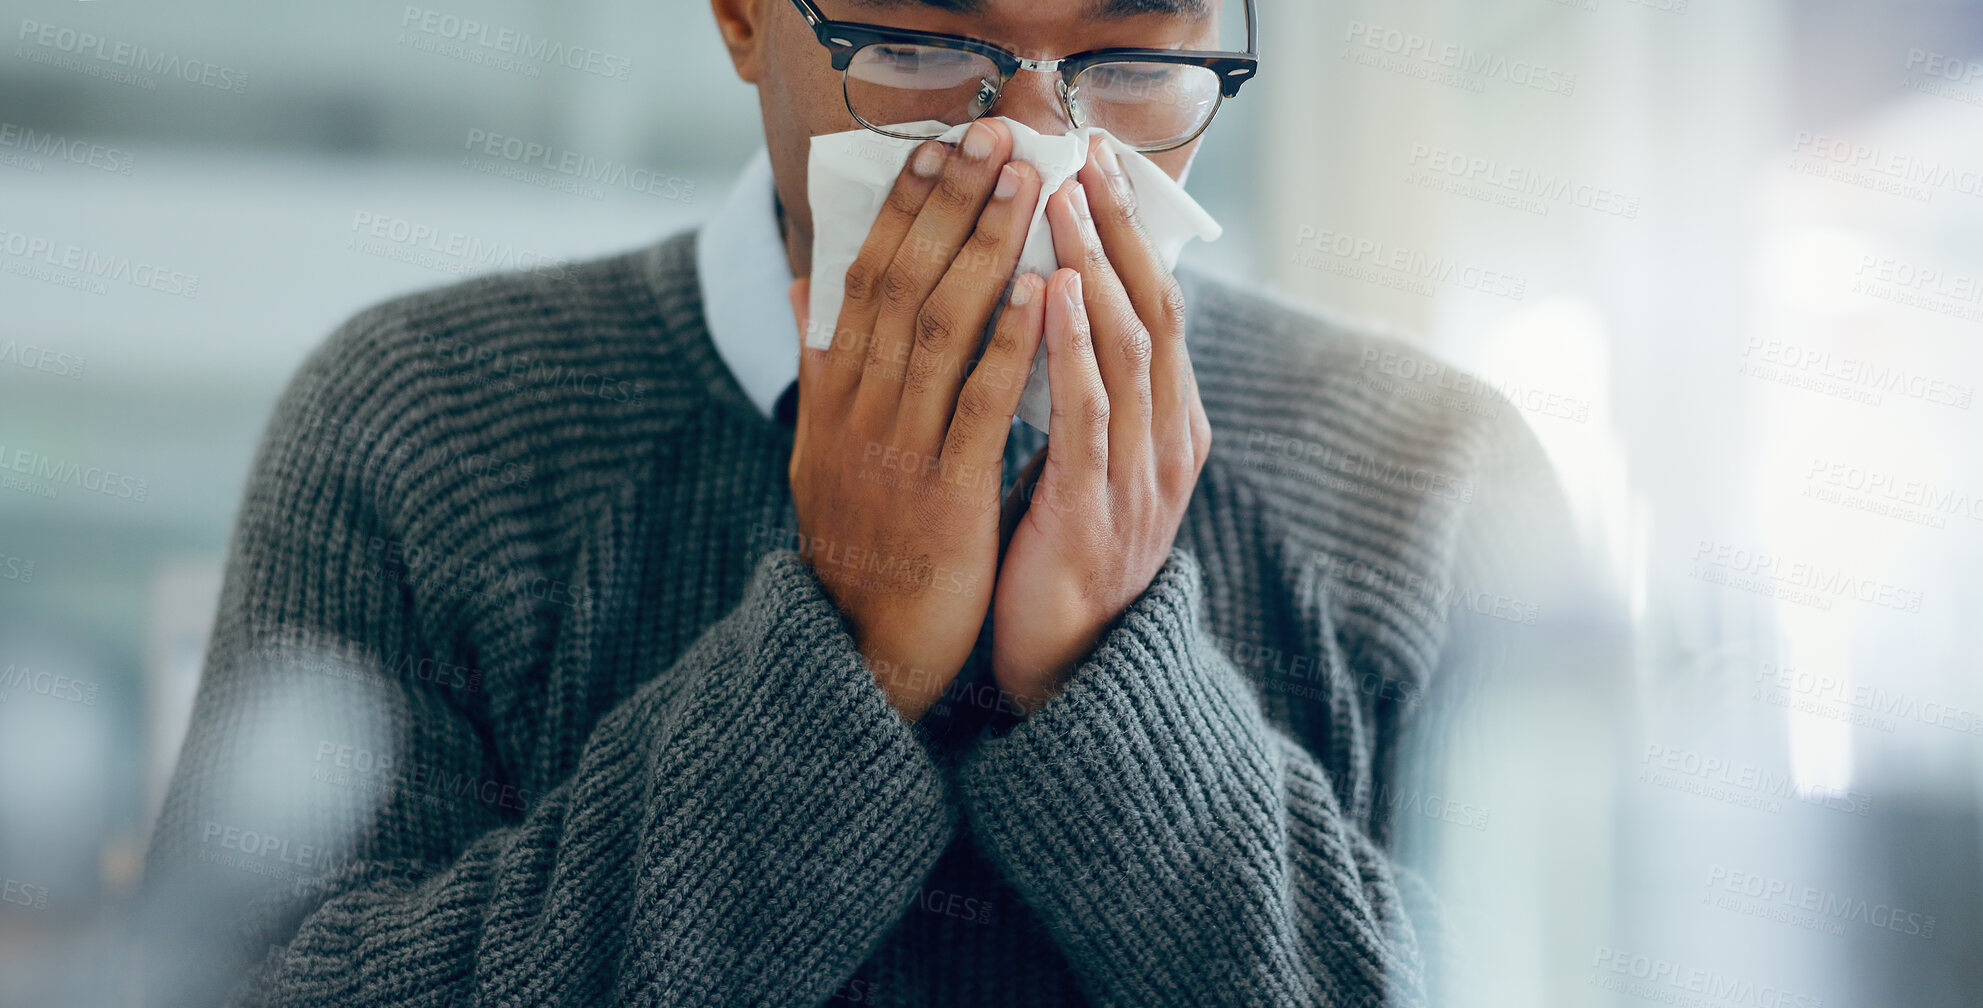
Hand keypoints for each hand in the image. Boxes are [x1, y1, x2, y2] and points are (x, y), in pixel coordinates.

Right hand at [788, 119, 1046, 721]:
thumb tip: (802, 282)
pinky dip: (1008, 342)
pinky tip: (1041, 290)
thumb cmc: (861, 539)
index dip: (899, 210)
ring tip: (1025, 188)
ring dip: (985, 249)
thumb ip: (819, 363)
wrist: (860, 649)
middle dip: (949, 206)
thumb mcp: (821, 447)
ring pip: (939, 329)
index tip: (936, 150)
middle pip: (900, 285)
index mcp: (831, 395)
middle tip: (993, 139)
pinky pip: (979, 404)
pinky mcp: (944, 494)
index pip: (861, 279)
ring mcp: (896, 451)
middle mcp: (855, 411)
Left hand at [991, 137, 1211, 714]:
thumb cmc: (1059, 554)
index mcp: (1170, 427)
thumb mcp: (1084, 462)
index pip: (1162, 308)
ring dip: (1098, 269)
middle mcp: (1171, 443)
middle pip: (1158, 312)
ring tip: (1065, 204)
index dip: (1132, 234)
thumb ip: (1082, 393)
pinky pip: (1091, 412)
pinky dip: (1074, 346)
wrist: (1065, 669)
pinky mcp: (1097, 509)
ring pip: (1131, 350)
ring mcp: (1142, 477)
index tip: (1097, 167)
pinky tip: (1055, 294)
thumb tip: (1052, 305)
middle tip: (1088, 158)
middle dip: (1122, 231)